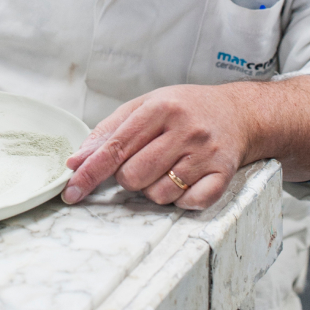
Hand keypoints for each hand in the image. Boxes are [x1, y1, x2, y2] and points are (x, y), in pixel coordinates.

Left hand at [62, 84, 248, 209]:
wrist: (238, 112)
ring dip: (153, 188)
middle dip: (128, 177)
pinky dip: (180, 199)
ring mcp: (205, 153)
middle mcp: (184, 129)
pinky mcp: (223, 174)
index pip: (115, 147)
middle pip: (134, 175)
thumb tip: (77, 160)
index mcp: (160, 108)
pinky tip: (184, 179)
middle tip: (143, 161)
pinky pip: (189, 203)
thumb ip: (109, 131)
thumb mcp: (145, 106)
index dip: (90, 171)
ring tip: (166, 167)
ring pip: (159, 194)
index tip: (71, 190)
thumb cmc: (185, 108)